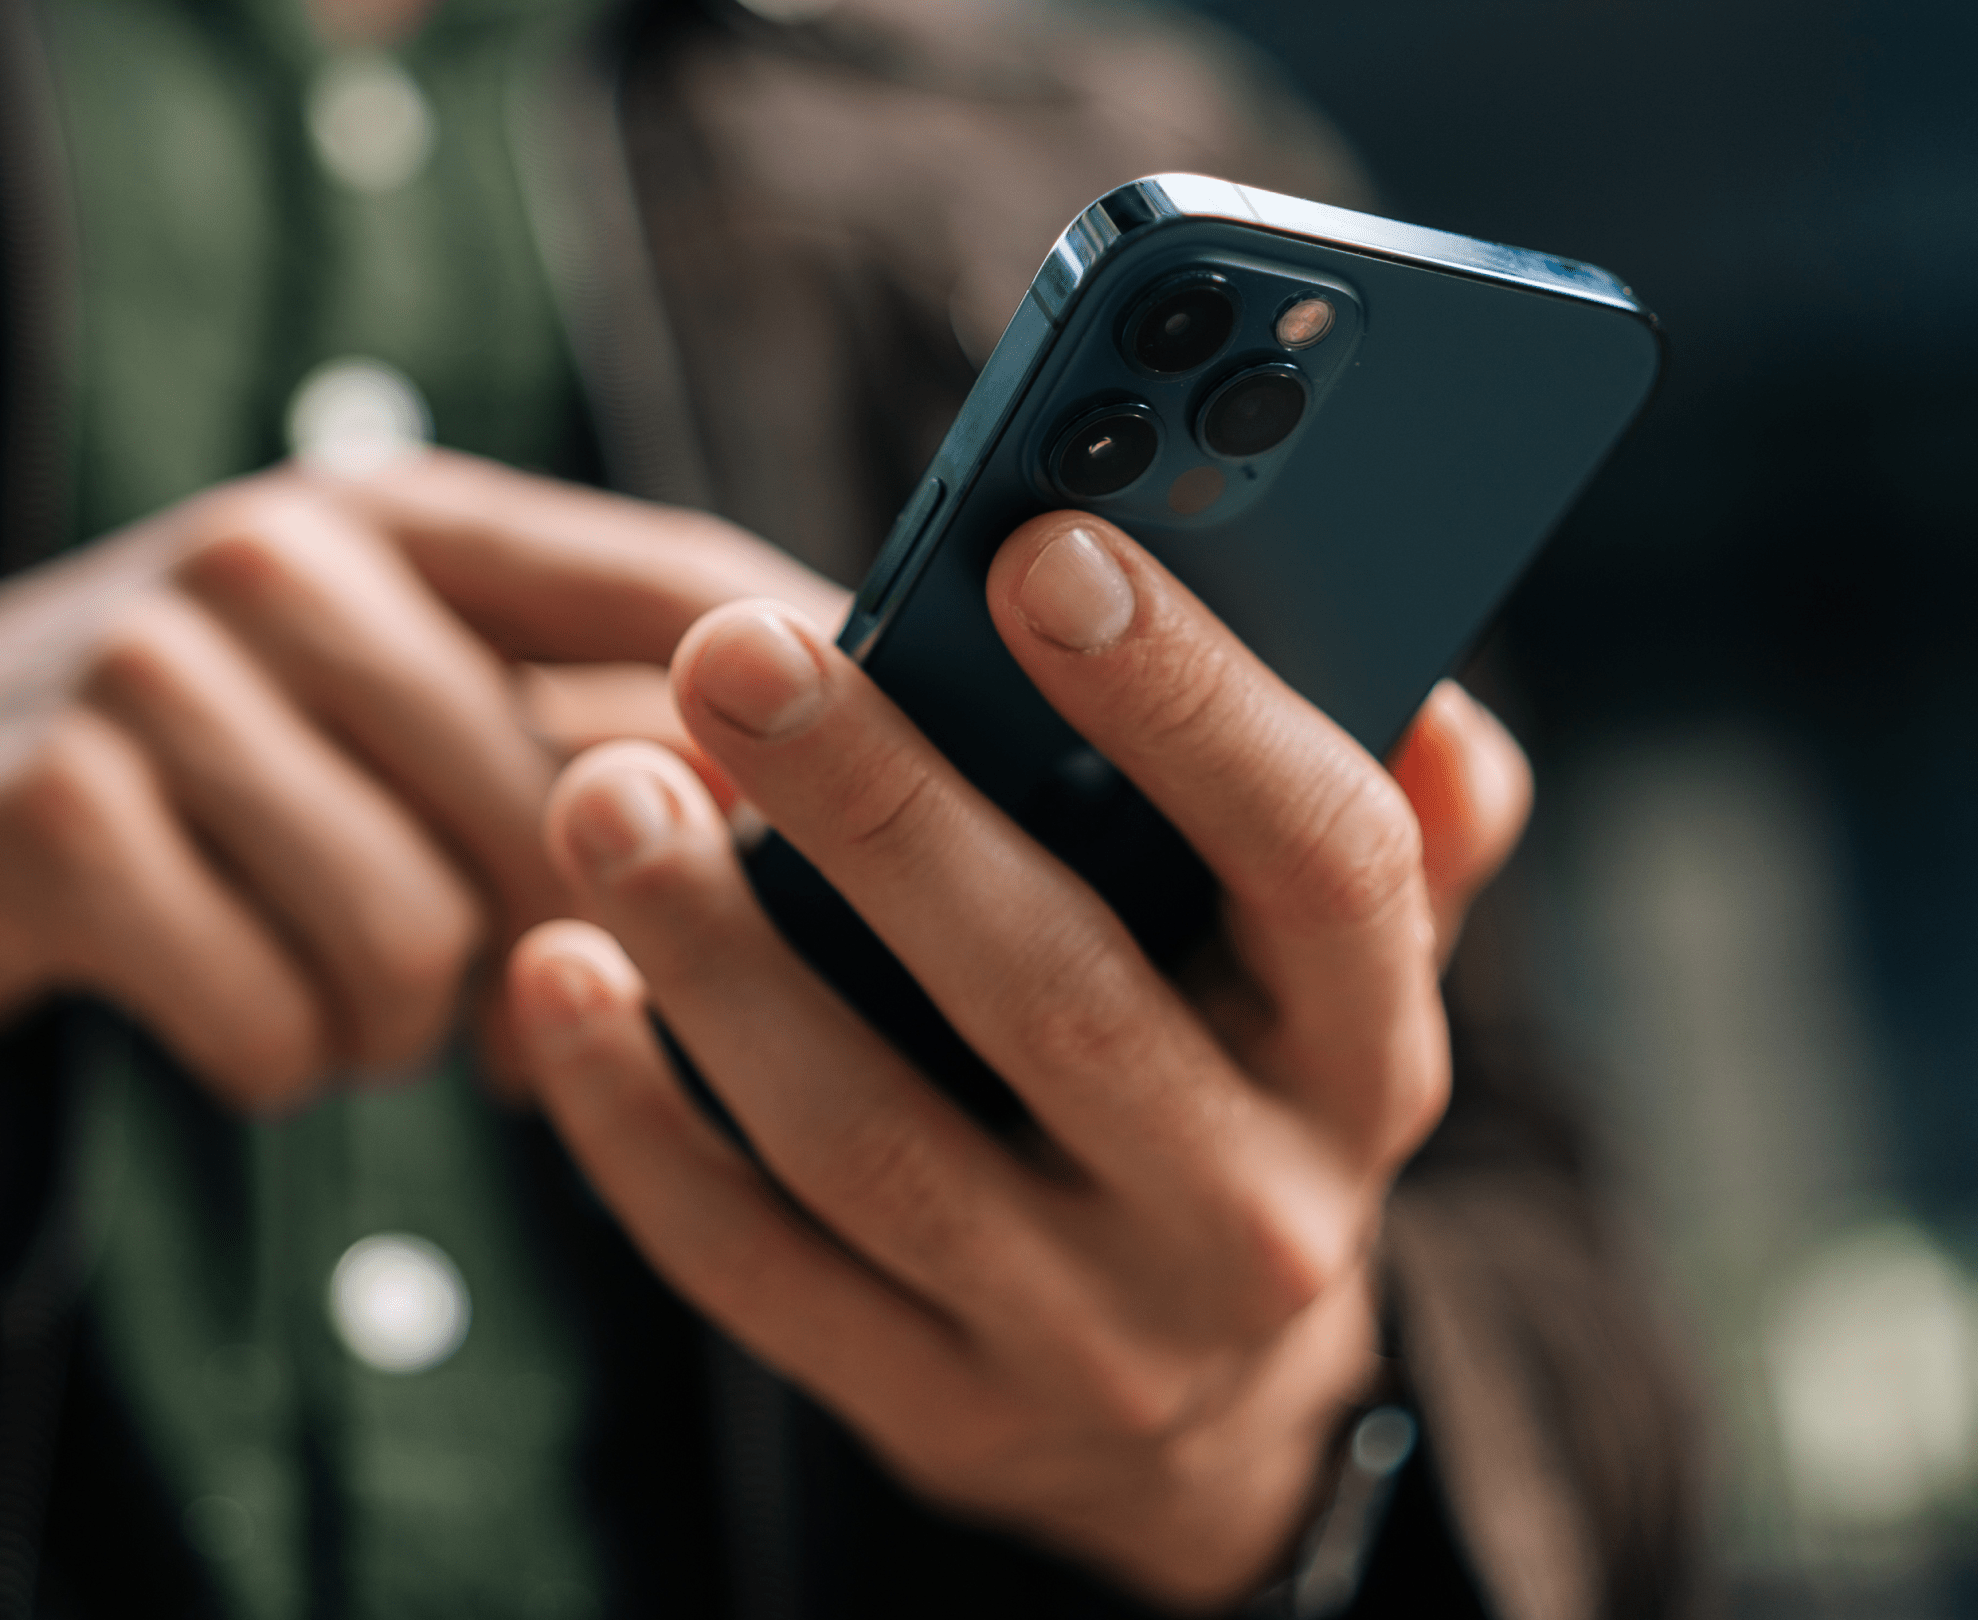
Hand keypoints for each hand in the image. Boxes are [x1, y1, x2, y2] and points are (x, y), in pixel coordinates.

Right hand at [0, 453, 838, 1113]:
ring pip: (422, 938)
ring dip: (399, 1027)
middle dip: (561, 958)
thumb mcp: (381, 688)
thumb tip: (829, 847)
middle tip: (511, 1018)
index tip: (890, 837)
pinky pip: (275, 1018)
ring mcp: (157, 668)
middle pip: (565, 811)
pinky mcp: (56, 813)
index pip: (680, 583)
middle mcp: (288, 552)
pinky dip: (278, 1062)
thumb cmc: (203, 765)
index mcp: (407, 514)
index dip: (807, 715)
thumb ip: (573, 727)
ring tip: (344, 999)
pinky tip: (238, 1013)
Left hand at [500, 511, 1529, 1605]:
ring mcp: (1085, 1335)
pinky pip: (751, 1263)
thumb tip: (1420, 684)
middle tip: (732, 653)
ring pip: (872, 1138)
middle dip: (880, 809)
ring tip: (604, 795)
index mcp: (1367, 1054)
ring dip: (718, 957)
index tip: (1037, 551)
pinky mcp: (931, 1408)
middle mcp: (1250, 1213)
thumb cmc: (1232, 1089)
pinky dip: (638, 1119)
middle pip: (1057, 993)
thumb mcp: (1338, 971)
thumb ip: (1393, 824)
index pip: (1318, 862)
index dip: (1189, 702)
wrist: (1190, 1416)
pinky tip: (556, 973)